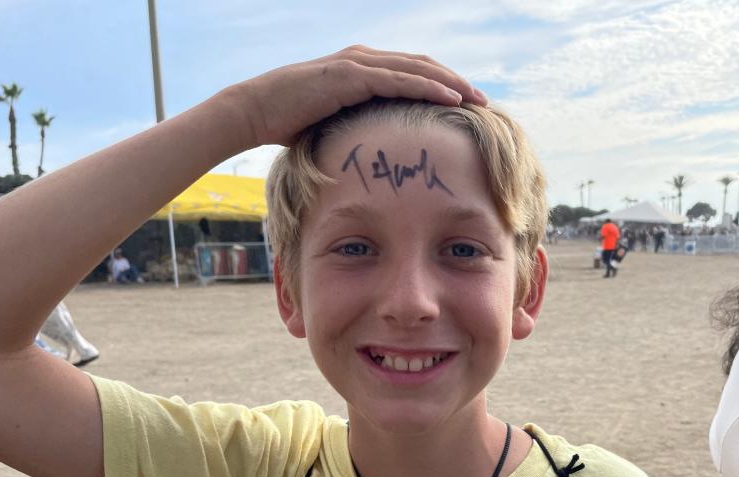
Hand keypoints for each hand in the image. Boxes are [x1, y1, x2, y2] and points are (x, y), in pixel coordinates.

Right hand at [228, 45, 486, 147]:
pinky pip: (400, 80)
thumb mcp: (335, 125)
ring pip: (418, 69)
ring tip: (478, 100)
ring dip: (452, 84)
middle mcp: (365, 60)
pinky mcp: (351, 76)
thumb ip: (358, 129)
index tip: (467, 106)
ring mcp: (358, 65)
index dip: (442, 87)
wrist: (255, 111)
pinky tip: (452, 99)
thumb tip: (377, 155)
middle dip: (456, 83)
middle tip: (483, 101)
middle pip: (423, 67)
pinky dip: (429, 88)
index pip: (413, 74)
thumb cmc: (290, 124)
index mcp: (363, 71)